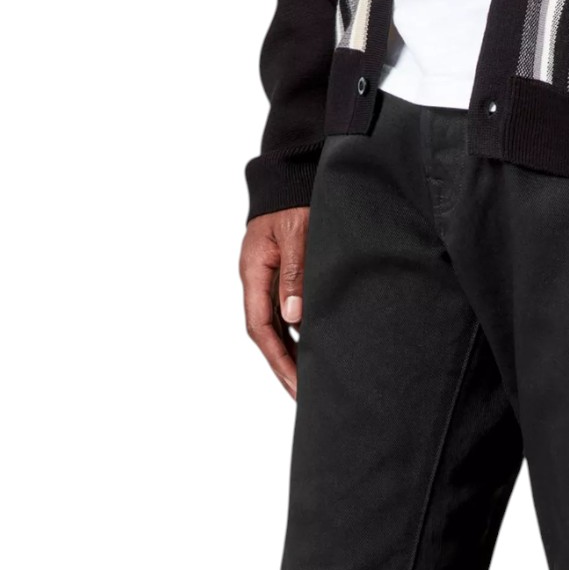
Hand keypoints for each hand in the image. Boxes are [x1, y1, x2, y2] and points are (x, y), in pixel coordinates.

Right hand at [240, 206, 309, 397]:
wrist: (292, 173)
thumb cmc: (294, 198)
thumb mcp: (297, 232)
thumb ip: (295, 273)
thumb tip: (293, 317)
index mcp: (254, 271)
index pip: (260, 328)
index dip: (277, 360)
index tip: (295, 385)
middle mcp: (257, 279)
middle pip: (266, 335)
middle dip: (284, 367)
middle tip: (304, 396)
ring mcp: (268, 278)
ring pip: (276, 326)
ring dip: (291, 354)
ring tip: (310, 382)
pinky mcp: (282, 275)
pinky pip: (286, 313)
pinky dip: (298, 335)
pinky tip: (314, 350)